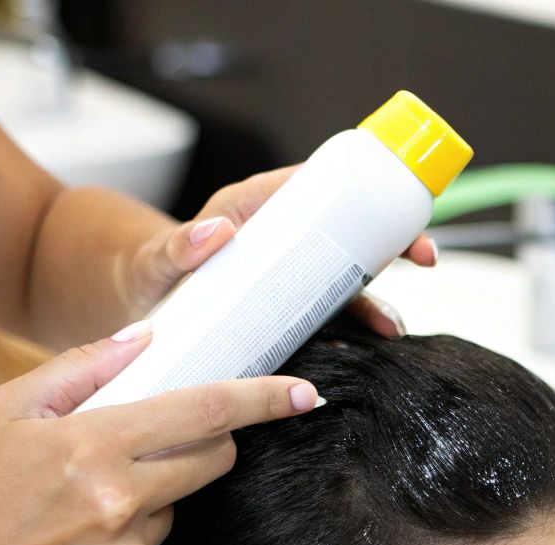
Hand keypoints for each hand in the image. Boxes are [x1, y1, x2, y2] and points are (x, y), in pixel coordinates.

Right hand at [0, 325, 322, 544]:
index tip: (304, 393)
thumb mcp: (1, 412)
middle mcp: (118, 505)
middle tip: (151, 444)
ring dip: (147, 498)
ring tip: (73, 508)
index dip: (264, 400)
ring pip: (174, 510)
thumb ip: (80, 370)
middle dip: (203, 444)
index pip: (206, 414)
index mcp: (92, 448)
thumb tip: (145, 341)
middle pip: (211, 461)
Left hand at [118, 166, 436, 338]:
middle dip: (393, 244)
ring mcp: (285, 275)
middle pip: (349, 232)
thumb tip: (214, 233)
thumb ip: (177, 247)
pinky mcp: (284, 308)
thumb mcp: (157, 259)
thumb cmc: (142, 273)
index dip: (367, 195)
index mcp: (254, 208)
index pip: (320, 188)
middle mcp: (278, 238)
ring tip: (391, 328)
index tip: (394, 209)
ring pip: (346, 277)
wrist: (131, 308)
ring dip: (376, 298)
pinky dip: (354, 325)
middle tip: (424, 259)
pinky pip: (329, 312)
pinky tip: (370, 345)